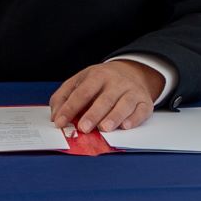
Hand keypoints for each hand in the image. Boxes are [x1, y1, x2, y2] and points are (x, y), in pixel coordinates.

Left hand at [49, 60, 163, 133]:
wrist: (131, 72)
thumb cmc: (100, 81)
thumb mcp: (80, 81)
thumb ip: (64, 97)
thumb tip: (55, 117)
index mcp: (96, 75)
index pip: (81, 92)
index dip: (70, 107)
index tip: (60, 122)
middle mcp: (116, 82)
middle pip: (104, 99)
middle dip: (93, 114)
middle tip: (83, 128)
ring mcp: (132, 91)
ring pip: (124, 104)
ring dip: (114, 117)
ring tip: (104, 128)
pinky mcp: (145, 102)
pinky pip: (141, 111)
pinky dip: (134, 119)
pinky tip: (125, 126)